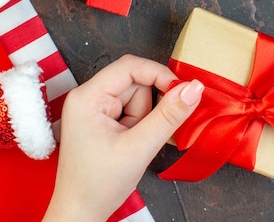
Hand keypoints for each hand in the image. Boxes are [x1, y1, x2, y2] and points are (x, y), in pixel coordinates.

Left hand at [42, 55, 203, 221]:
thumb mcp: (139, 148)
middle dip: (148, 109)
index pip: (130, 67)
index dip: (159, 75)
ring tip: (131, 144)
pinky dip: (138, 125)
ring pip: (136, 97)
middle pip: (135, 82)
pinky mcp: (100, 119)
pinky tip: (127, 144)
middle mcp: (87, 96)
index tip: (182, 93)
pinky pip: (130, 110)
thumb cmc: (97, 185)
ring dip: (143, 119)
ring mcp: (93, 108)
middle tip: (142, 135)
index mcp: (87, 97)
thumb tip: (193, 88)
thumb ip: (169, 115)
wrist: (80, 212)